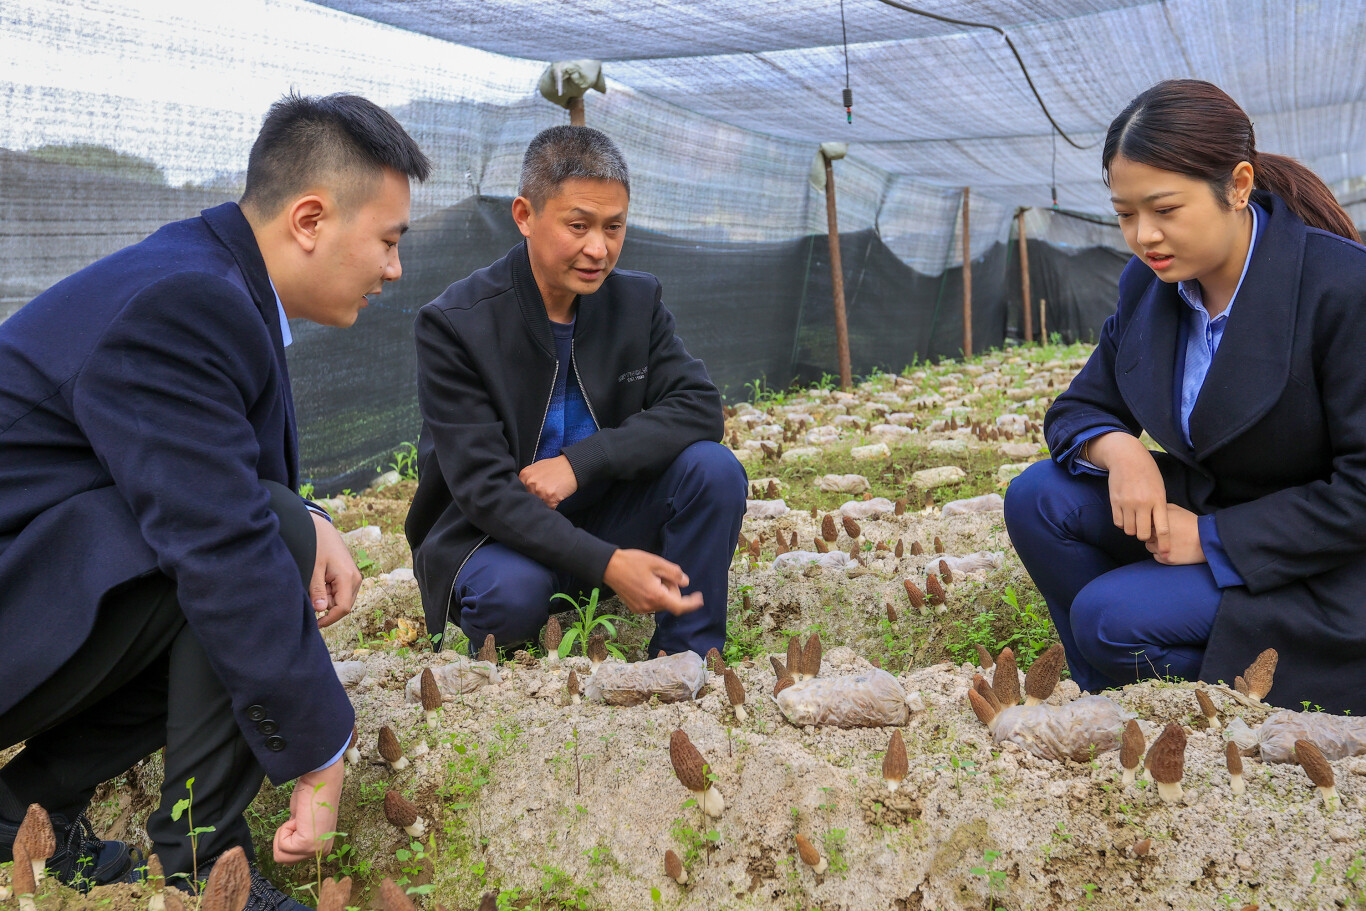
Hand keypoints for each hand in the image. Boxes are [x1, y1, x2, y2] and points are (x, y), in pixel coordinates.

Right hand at [273, 757, 342, 863]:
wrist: (320, 782)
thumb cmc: (311, 796)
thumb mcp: (303, 822)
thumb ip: (298, 835)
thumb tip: (285, 846)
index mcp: (321, 848)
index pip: (292, 858)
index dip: (288, 838)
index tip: (300, 822)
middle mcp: (321, 852)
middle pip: (284, 861)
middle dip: (283, 839)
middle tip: (298, 822)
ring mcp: (314, 850)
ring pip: (280, 856)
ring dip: (283, 835)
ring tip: (298, 821)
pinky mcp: (306, 844)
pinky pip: (282, 845)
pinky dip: (284, 829)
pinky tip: (299, 818)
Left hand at [310, 513, 361, 627]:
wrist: (321, 528)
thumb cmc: (317, 545)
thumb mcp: (314, 568)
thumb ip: (317, 590)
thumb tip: (319, 610)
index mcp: (348, 578)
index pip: (342, 608)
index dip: (329, 619)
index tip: (314, 623)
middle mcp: (355, 579)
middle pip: (342, 605)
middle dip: (326, 606)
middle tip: (311, 593)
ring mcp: (353, 577)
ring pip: (340, 599)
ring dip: (326, 598)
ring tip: (315, 582)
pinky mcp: (349, 576)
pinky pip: (339, 592)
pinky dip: (328, 591)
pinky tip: (320, 579)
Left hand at [519, 455, 578, 508]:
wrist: (572, 467)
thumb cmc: (555, 467)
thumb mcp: (536, 467)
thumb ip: (527, 478)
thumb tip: (522, 490)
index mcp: (524, 475)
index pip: (519, 491)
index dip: (525, 495)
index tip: (530, 496)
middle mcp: (530, 483)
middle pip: (527, 499)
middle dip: (534, 500)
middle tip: (542, 497)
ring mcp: (540, 491)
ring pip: (537, 504)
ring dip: (543, 504)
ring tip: (549, 497)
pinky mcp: (550, 498)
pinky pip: (548, 508)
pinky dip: (552, 507)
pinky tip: (555, 499)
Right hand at [602, 549, 703, 616]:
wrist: (609, 567)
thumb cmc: (632, 562)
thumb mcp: (656, 563)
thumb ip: (674, 573)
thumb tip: (686, 582)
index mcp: (656, 596)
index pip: (679, 606)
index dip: (692, 604)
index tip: (699, 599)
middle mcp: (648, 606)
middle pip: (670, 601)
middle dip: (671, 588)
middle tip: (662, 573)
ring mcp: (641, 609)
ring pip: (661, 602)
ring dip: (662, 591)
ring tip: (651, 576)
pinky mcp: (635, 608)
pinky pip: (652, 603)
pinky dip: (654, 594)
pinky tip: (644, 582)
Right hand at [1090, 432, 1170, 555]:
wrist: (1127, 457)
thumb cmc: (1147, 473)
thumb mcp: (1159, 488)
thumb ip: (1159, 506)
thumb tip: (1158, 526)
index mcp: (1158, 500)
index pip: (1163, 529)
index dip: (1165, 544)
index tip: (1166, 554)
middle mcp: (1142, 504)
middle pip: (1143, 534)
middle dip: (1145, 536)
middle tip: (1146, 530)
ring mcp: (1127, 503)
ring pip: (1129, 530)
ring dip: (1133, 529)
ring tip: (1135, 521)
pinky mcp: (1114, 502)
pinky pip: (1118, 522)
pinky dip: (1122, 523)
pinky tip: (1126, 515)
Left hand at [1146, 503, 1206, 564]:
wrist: (1206, 539)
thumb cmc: (1192, 523)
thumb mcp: (1177, 509)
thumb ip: (1161, 509)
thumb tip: (1151, 510)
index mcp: (1157, 522)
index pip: (1143, 523)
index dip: (1148, 524)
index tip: (1154, 524)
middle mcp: (1156, 535)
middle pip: (1144, 535)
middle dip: (1151, 534)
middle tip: (1161, 533)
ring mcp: (1160, 548)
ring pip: (1149, 546)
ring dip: (1155, 544)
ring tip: (1167, 541)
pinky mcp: (1165, 559)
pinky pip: (1156, 556)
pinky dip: (1160, 553)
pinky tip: (1170, 548)